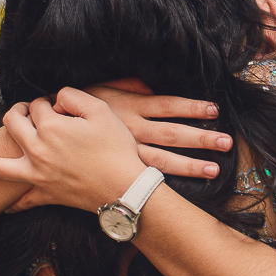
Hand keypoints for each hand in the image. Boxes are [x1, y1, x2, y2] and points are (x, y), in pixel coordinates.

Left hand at [0, 89, 147, 213]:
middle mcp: (37, 150)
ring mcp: (36, 174)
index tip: (59, 106)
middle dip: (18, 113)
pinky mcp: (44, 194)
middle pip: (12, 124)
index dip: (48, 102)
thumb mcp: (101, 111)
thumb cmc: (116, 149)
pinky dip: (11, 204)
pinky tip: (4, 204)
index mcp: (50, 127)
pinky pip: (20, 202)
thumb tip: (56, 99)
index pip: (38, 105)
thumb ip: (73, 96)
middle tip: (25, 113)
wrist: (124, 188)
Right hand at [87, 83, 231, 178]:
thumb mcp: (101, 89)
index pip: (168, 105)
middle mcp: (131, 130)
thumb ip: (128, 84)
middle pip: (171, 134)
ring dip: (190, 165)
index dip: (191, 108)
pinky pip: (145, 177)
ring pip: (162, 161)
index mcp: (129, 106)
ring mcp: (125, 153)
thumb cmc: (77, 108)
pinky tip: (182, 191)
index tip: (214, 111)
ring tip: (215, 170)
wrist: (48, 132)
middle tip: (227, 143)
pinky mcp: (118, 169)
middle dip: (199, 139)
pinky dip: (164, 183)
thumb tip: (149, 84)